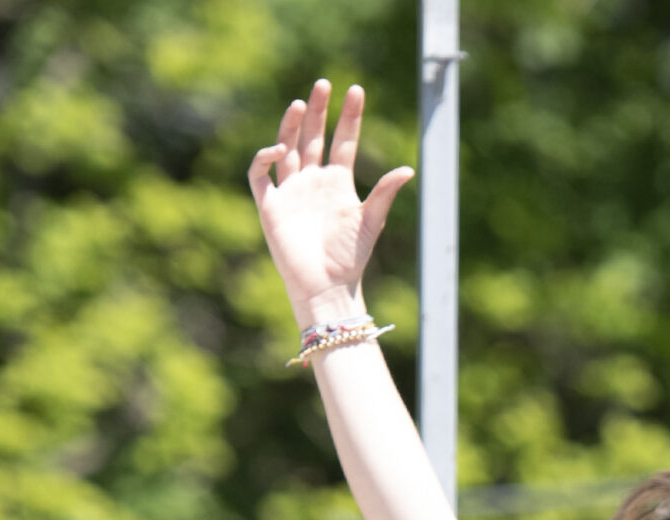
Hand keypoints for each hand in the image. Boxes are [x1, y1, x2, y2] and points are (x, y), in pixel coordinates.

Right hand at [247, 79, 414, 329]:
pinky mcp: (270, 205)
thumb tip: (408, 169)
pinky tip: (279, 148)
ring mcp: (290, 191)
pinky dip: (265, 158)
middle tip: (323, 83)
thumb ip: (385, 193)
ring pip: (287, 148)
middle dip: (318, 110)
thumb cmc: (351, 257)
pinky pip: (261, 174)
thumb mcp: (371, 220)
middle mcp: (313, 181)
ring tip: (300, 102)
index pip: (344, 140)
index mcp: (338, 182)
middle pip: (313, 136)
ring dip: (290, 125)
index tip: (356, 91)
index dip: (349, 116)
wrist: (327, 286)